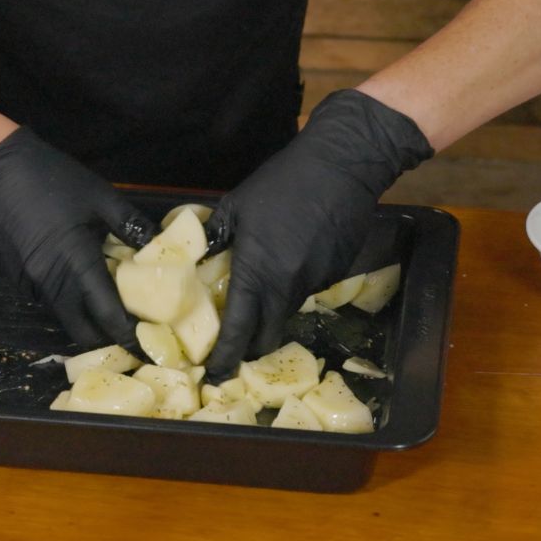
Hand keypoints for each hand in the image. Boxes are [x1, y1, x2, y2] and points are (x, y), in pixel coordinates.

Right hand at [0, 126, 156, 348]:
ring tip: (112, 306)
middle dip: (108, 337)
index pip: (107, 316)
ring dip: (88, 320)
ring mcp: (30, 285)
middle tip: (131, 328)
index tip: (148, 342)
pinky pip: (49, 303)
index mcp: (76, 265)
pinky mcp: (18, 280)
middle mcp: (51, 285)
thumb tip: (158, 245)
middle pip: (82, 332)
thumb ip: (132, 226)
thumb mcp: (101, 197)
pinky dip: (69, 302)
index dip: (129, 334)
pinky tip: (82, 285)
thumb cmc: (52, 181)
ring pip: (64, 319)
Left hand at [203, 89, 432, 378]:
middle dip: (250, 346)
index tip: (214, 374)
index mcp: (257, 271)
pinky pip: (309, 292)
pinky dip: (294, 287)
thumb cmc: (282, 182)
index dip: (225, 357)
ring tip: (261, 292)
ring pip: (288, 313)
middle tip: (235, 342)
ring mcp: (316, 282)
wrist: (342, 166)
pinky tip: (291, 261)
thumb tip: (198, 258)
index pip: (238, 329)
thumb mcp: (236, 205)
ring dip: (272, 312)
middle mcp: (287, 286)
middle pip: (267, 335)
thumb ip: (215, 237)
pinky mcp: (336, 275)